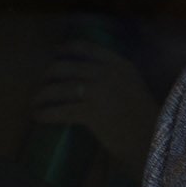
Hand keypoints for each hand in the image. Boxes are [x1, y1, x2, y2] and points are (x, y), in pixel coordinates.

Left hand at [32, 40, 158, 169]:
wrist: (150, 139)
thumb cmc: (143, 118)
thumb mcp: (132, 85)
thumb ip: (113, 76)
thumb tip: (85, 75)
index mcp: (118, 64)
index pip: (85, 47)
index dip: (65, 49)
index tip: (53, 53)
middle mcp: (106, 72)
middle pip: (65, 66)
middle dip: (47, 75)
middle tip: (41, 84)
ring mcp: (97, 91)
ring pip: (58, 88)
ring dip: (41, 95)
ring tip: (35, 102)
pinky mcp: (90, 112)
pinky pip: (59, 110)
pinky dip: (45, 113)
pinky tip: (38, 116)